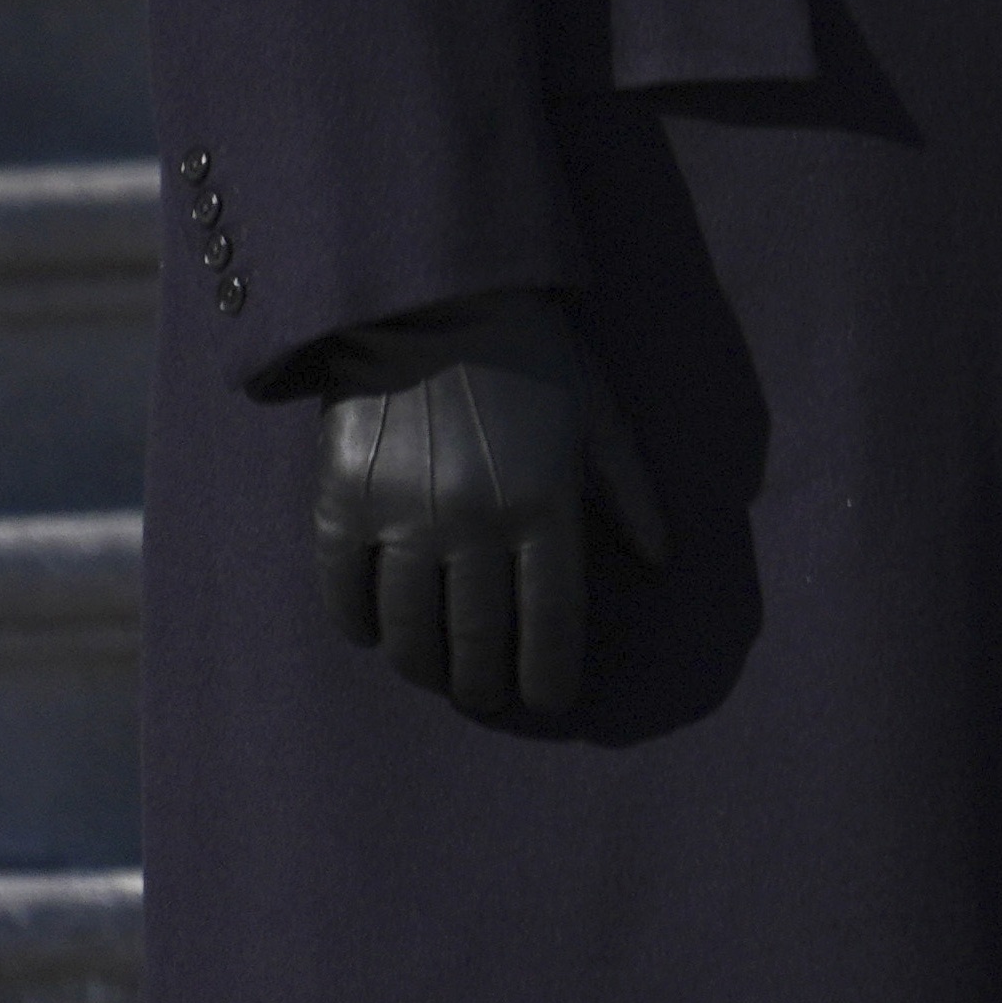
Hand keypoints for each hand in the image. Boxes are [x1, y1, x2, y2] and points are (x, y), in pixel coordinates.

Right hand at [309, 288, 665, 718]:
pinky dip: (358, 625)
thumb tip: (660, 561)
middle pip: (478, 639)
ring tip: (438, 674)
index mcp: (547, 504)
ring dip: (425, 666)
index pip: (553, 621)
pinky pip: (344, 592)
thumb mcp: (599, 419)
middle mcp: (475, 521)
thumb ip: (630, 494)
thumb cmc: (533, 358)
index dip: (552, 673)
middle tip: (488, 698)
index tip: (550, 701)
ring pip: (408, 631)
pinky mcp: (341, 504)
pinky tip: (374, 633)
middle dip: (487, 684)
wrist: (434, 301)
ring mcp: (402, 516)